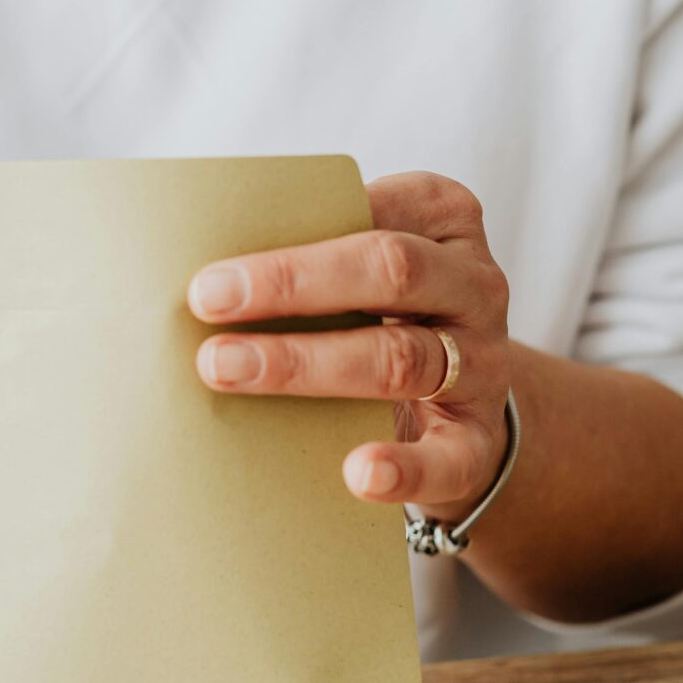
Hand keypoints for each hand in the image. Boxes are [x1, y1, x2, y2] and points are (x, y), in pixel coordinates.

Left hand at [188, 172, 510, 515]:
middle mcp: (475, 285)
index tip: (210, 272)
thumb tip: (199, 277)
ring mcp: (483, 363)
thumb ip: (308, 257)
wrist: (459, 409)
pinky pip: (449, 457)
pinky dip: (404, 468)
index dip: (294, 241)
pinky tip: (358, 472)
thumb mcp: (364, 271)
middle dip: (291, 284)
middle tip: (207, 303)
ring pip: (401, 358)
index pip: (376, 210)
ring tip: (229, 371)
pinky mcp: (479, 439)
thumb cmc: (383, 318)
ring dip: (307, 365)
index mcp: (442, 220)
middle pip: (391, 271)